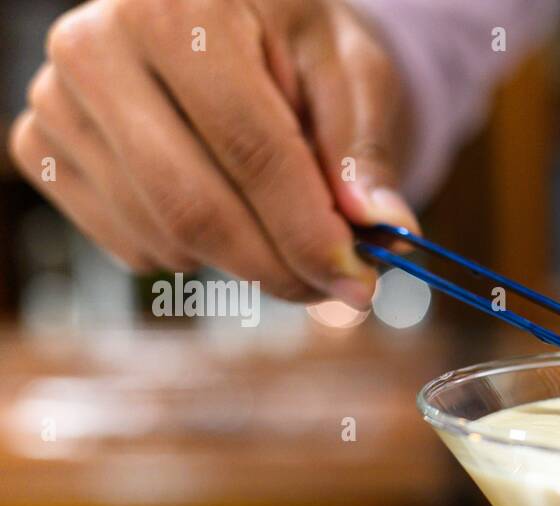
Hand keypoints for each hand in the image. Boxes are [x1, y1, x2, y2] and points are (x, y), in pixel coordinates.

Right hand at [8, 0, 419, 307]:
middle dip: (278, 267)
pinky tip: (221, 210)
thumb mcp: (350, 74)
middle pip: (195, 206)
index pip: (252, 151)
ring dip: (241, 265)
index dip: (310, 233)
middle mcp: (97, 44)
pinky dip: (190, 254)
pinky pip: (127, 244)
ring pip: (163, 235)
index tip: (359, 282)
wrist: (229, 21)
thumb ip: (363, 153)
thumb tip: (386, 228)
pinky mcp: (40, 145)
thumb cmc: (296, 42)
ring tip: (286, 236)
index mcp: (180, 8)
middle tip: (334, 290)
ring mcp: (56, 98)